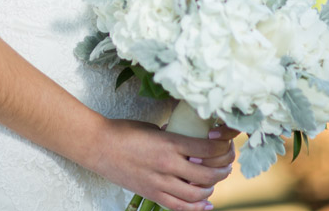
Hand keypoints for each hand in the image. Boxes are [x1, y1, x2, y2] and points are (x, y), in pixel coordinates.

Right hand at [90, 118, 233, 210]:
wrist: (100, 147)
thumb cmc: (124, 131)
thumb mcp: (153, 127)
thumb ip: (172, 135)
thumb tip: (189, 137)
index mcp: (169, 143)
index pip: (207, 150)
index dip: (223, 147)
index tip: (227, 142)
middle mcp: (168, 165)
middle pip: (208, 174)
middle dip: (223, 169)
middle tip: (228, 163)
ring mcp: (160, 183)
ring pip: (197, 193)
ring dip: (212, 187)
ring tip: (216, 179)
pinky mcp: (153, 194)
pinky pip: (180, 206)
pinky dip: (197, 207)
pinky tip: (206, 202)